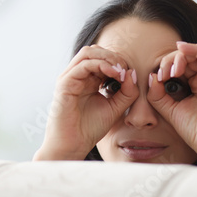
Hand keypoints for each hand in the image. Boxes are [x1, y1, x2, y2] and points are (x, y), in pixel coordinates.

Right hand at [33, 45, 138, 159]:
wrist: (73, 145)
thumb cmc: (89, 129)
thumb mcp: (115, 108)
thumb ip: (126, 92)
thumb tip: (132, 73)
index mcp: (86, 79)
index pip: (102, 58)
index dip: (118, 62)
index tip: (130, 75)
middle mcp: (76, 76)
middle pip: (95, 51)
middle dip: (114, 56)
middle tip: (126, 70)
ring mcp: (69, 78)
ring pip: (88, 53)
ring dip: (108, 58)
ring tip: (120, 70)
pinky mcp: (64, 84)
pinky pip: (83, 65)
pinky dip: (100, 65)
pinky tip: (113, 74)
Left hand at [147, 41, 196, 163]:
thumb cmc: (194, 131)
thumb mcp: (169, 109)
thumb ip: (158, 94)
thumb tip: (151, 77)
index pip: (182, 64)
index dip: (167, 65)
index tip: (157, 78)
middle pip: (188, 55)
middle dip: (171, 60)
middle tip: (163, 74)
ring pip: (196, 52)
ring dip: (179, 55)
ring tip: (170, 70)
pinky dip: (192, 48)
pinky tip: (180, 49)